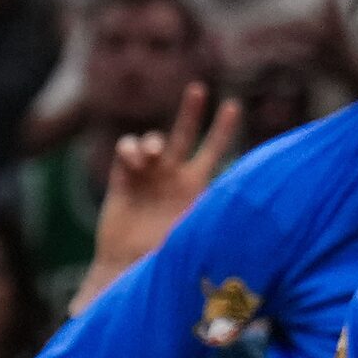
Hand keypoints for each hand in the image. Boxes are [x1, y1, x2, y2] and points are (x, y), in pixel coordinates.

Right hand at [90, 81, 240, 281]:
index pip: (213, 151)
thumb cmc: (163, 256)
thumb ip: (208, 211)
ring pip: (153, 139)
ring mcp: (147, 175)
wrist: (127, 267)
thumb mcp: (193, 230)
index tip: (233, 105)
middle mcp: (172, 176)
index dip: (223, 128)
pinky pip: (126, 149)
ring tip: (152, 155)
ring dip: (152, 141)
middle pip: (184, 134)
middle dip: (191, 111)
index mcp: (194, 187)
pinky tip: (133, 161)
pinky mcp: (122, 178)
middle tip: (199, 89)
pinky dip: (130, 148)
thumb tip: (236, 201)